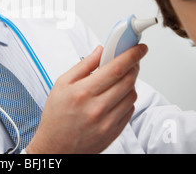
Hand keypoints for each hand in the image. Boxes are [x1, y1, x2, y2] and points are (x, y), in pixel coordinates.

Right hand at [26, 44, 147, 153]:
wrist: (56, 146)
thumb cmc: (56, 116)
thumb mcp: (61, 84)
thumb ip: (83, 66)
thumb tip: (100, 51)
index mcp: (83, 92)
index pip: (115, 69)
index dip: (131, 55)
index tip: (139, 48)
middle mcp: (97, 108)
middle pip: (128, 80)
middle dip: (134, 66)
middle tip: (131, 60)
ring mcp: (108, 122)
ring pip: (132, 95)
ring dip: (130, 83)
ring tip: (119, 80)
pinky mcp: (114, 132)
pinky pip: (129, 110)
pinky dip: (127, 99)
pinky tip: (115, 96)